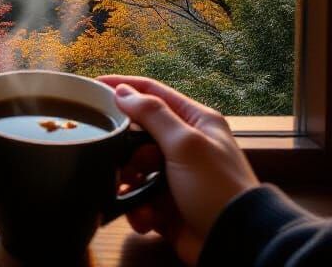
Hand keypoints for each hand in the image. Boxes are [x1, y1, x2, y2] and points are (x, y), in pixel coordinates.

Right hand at [99, 76, 258, 264]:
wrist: (236, 245)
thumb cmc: (216, 188)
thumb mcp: (185, 144)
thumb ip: (152, 114)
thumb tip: (122, 91)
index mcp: (196, 122)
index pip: (154, 93)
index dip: (124, 87)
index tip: (95, 86)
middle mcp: (186, 146)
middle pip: (139, 134)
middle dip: (127, 149)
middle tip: (124, 161)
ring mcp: (176, 177)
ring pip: (135, 168)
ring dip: (129, 182)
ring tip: (132, 192)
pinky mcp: (168, 206)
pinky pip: (140, 199)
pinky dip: (138, 209)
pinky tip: (146, 216)